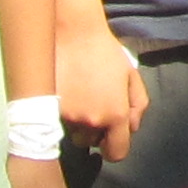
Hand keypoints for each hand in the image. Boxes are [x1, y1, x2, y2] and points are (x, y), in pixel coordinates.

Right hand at [55, 18, 142, 161]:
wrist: (73, 34)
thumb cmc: (106, 53)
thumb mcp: (131, 76)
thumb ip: (137, 105)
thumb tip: (131, 127)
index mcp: (116, 114)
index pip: (117, 153)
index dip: (114, 147)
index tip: (110, 138)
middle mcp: (92, 121)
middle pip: (92, 143)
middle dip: (95, 132)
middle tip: (94, 108)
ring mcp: (69, 116)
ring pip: (74, 133)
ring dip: (78, 124)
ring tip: (80, 99)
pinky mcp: (50, 109)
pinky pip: (59, 121)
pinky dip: (63, 114)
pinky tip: (67, 94)